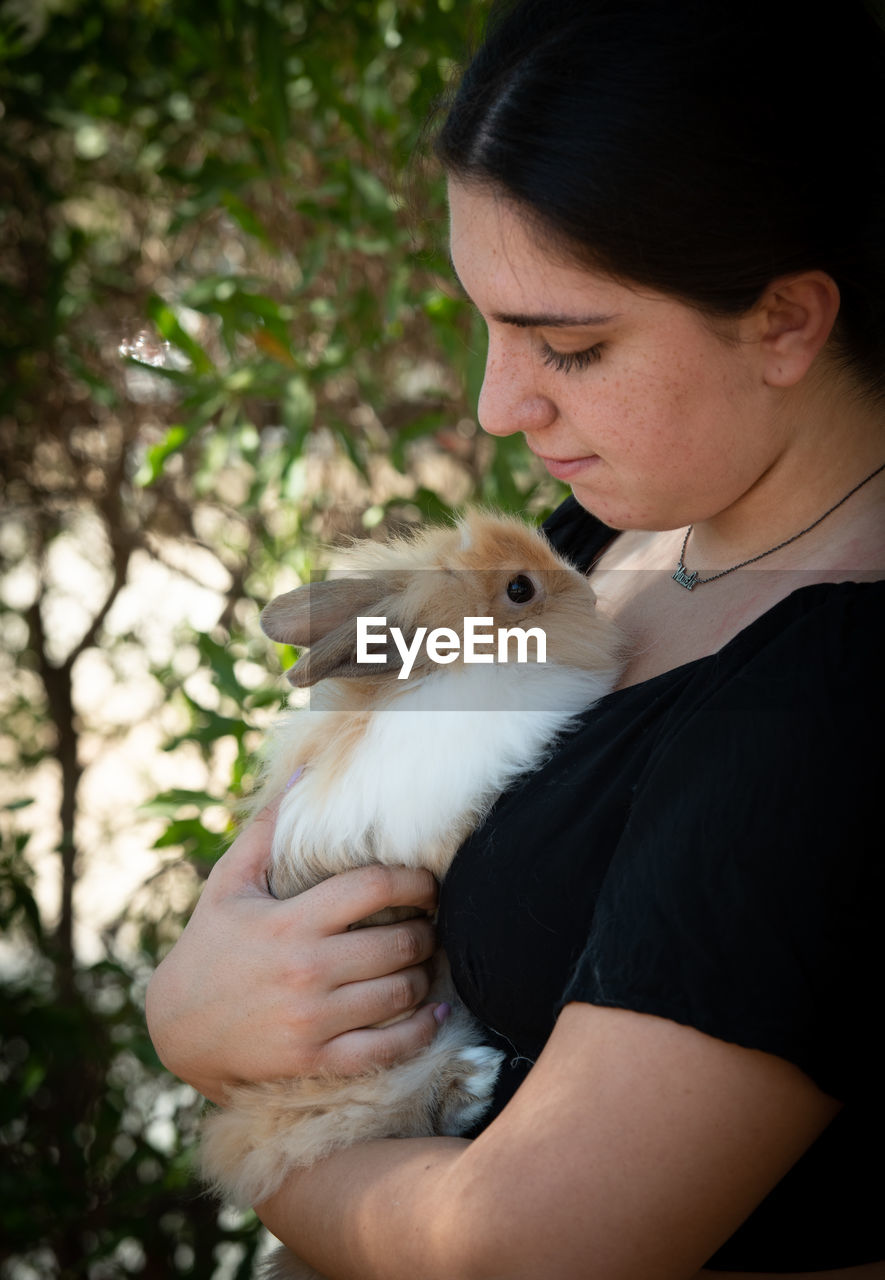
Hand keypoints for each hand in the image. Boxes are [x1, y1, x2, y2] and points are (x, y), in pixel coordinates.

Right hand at [145, 802, 440, 1104]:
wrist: (176, 1029)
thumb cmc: (210, 945)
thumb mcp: (229, 883)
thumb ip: (269, 829)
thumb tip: (304, 773)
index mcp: (290, 920)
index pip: (374, 887)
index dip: (414, 880)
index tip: (427, 882)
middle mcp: (306, 969)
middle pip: (399, 942)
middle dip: (427, 930)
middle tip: (431, 924)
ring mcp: (312, 1018)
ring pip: (401, 992)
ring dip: (425, 974)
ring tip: (425, 961)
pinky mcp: (315, 1060)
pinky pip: (387, 1047)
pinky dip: (422, 1029)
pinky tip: (435, 1011)